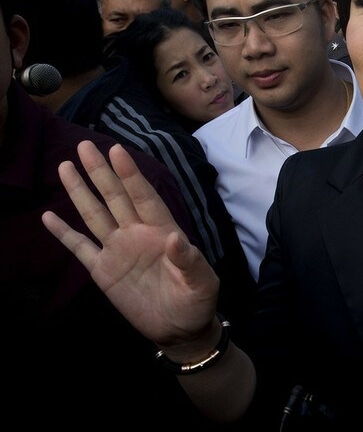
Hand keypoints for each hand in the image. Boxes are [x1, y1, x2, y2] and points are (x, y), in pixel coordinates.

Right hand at [41, 140, 219, 349]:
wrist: (180, 330)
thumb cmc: (197, 301)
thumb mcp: (202, 281)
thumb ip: (188, 260)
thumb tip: (175, 238)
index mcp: (162, 231)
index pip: (143, 197)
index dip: (130, 175)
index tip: (117, 151)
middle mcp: (137, 234)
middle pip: (115, 197)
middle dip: (100, 172)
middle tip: (85, 145)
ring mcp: (118, 250)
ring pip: (95, 214)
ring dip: (80, 191)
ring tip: (65, 166)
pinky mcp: (103, 271)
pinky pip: (80, 248)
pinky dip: (64, 233)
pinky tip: (48, 217)